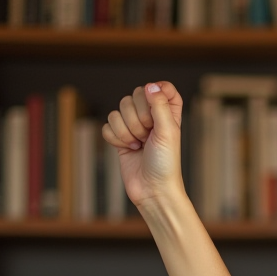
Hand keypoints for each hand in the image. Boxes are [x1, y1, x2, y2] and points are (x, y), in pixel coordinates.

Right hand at [101, 81, 184, 207]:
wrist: (153, 190)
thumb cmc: (165, 164)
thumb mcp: (168, 132)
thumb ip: (160, 106)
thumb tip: (151, 85)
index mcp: (168, 114)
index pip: (162, 87)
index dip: (157, 92)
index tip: (157, 108)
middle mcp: (151, 118)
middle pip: (134, 96)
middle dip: (138, 117)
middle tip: (148, 136)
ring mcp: (135, 128)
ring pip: (118, 111)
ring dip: (126, 131)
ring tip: (139, 146)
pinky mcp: (121, 138)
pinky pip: (108, 126)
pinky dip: (115, 139)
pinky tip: (129, 150)